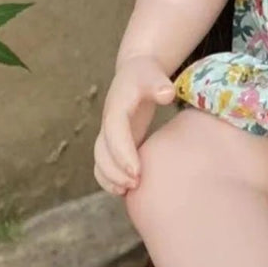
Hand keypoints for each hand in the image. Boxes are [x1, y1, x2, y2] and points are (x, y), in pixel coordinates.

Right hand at [94, 55, 175, 195]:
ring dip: (109, 178)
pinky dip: (108, 178)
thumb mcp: (152, 74)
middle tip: (136, 185)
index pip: (114, 132)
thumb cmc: (146, 76)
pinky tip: (124, 191)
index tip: (136, 172)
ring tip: (128, 191)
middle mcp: (108, 123)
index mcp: (116, 107)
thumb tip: (167, 94)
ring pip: (100, 160)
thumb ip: (159, 83)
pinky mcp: (113, 142)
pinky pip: (104, 164)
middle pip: (102, 151)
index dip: (122, 153)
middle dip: (115, 171)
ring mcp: (108, 134)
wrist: (134, 74)